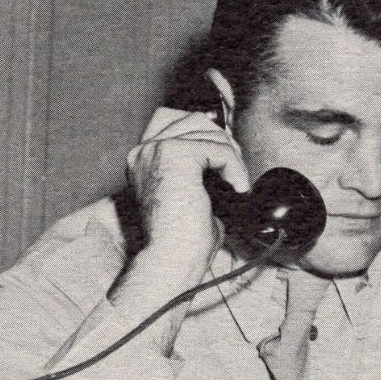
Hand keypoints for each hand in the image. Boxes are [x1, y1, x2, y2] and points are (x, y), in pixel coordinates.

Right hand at [116, 109, 251, 312]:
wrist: (172, 260)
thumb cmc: (184, 241)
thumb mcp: (194, 198)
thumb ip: (203, 174)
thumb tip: (230, 164)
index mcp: (144, 159)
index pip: (173, 119)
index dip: (206, 133)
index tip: (225, 162)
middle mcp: (143, 151)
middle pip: (193, 119)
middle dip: (222, 140)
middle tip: (235, 172)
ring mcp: (155, 150)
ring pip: (208, 131)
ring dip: (231, 156)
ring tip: (236, 184)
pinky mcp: (173, 156)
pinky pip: (217, 148)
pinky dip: (235, 166)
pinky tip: (237, 188)